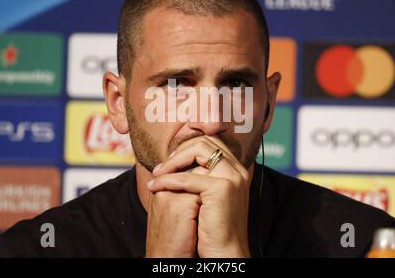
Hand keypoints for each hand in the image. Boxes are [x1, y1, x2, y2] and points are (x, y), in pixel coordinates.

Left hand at [148, 136, 251, 257]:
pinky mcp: (222, 188)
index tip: (170, 161)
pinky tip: (156, 186)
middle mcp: (238, 169)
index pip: (210, 143)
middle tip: (161, 167)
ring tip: (157, 174)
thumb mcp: (207, 195)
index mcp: (236, 169)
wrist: (225, 252)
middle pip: (204, 142)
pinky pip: (187, 178)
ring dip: (172, 162)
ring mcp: (233, 177)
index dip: (186, 147)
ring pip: (197, 151)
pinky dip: (167, 180)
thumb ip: (200, 175)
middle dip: (178, 152)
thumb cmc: (213, 227)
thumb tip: (178, 157)